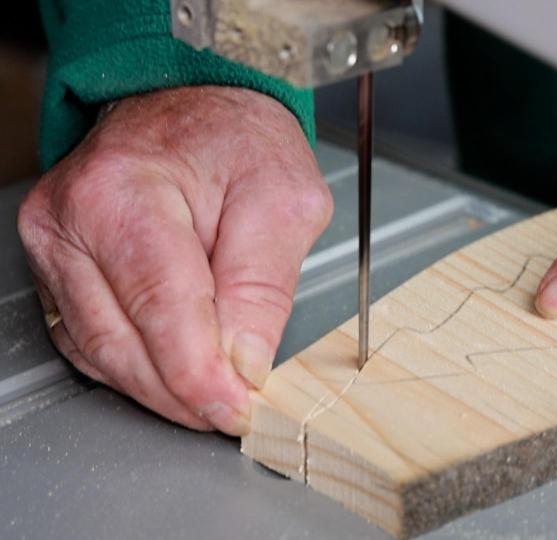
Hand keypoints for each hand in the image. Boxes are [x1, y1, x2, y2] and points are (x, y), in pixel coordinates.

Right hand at [17, 86, 331, 434]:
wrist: (193, 106)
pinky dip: (134, 365)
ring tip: (212, 391)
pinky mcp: (56, 266)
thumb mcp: (284, 199)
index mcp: (125, 193)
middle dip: (182, 392)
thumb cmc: (238, 140)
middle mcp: (71, 220)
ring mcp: (53, 244)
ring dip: (158, 387)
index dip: (199, 375)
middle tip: (232, 410)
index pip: (160, 310)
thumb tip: (244, 363)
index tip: (237, 408)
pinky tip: (174, 369)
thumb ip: (263, 284)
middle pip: (122, 343)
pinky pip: (89, 339)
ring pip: (99, 351)